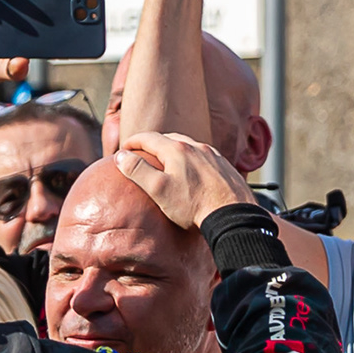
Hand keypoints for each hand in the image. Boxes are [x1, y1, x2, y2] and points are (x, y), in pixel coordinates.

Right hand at [114, 130, 254, 230]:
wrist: (232, 214)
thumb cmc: (193, 205)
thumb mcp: (158, 189)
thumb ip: (137, 171)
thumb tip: (121, 156)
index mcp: (176, 150)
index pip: (148, 137)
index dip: (133, 142)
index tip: (124, 149)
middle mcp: (195, 147)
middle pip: (168, 138)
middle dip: (153, 143)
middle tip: (143, 154)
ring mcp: (212, 154)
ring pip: (188, 145)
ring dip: (173, 149)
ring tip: (166, 161)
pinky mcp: (224, 165)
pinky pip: (203, 155)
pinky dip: (191, 158)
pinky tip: (192, 170)